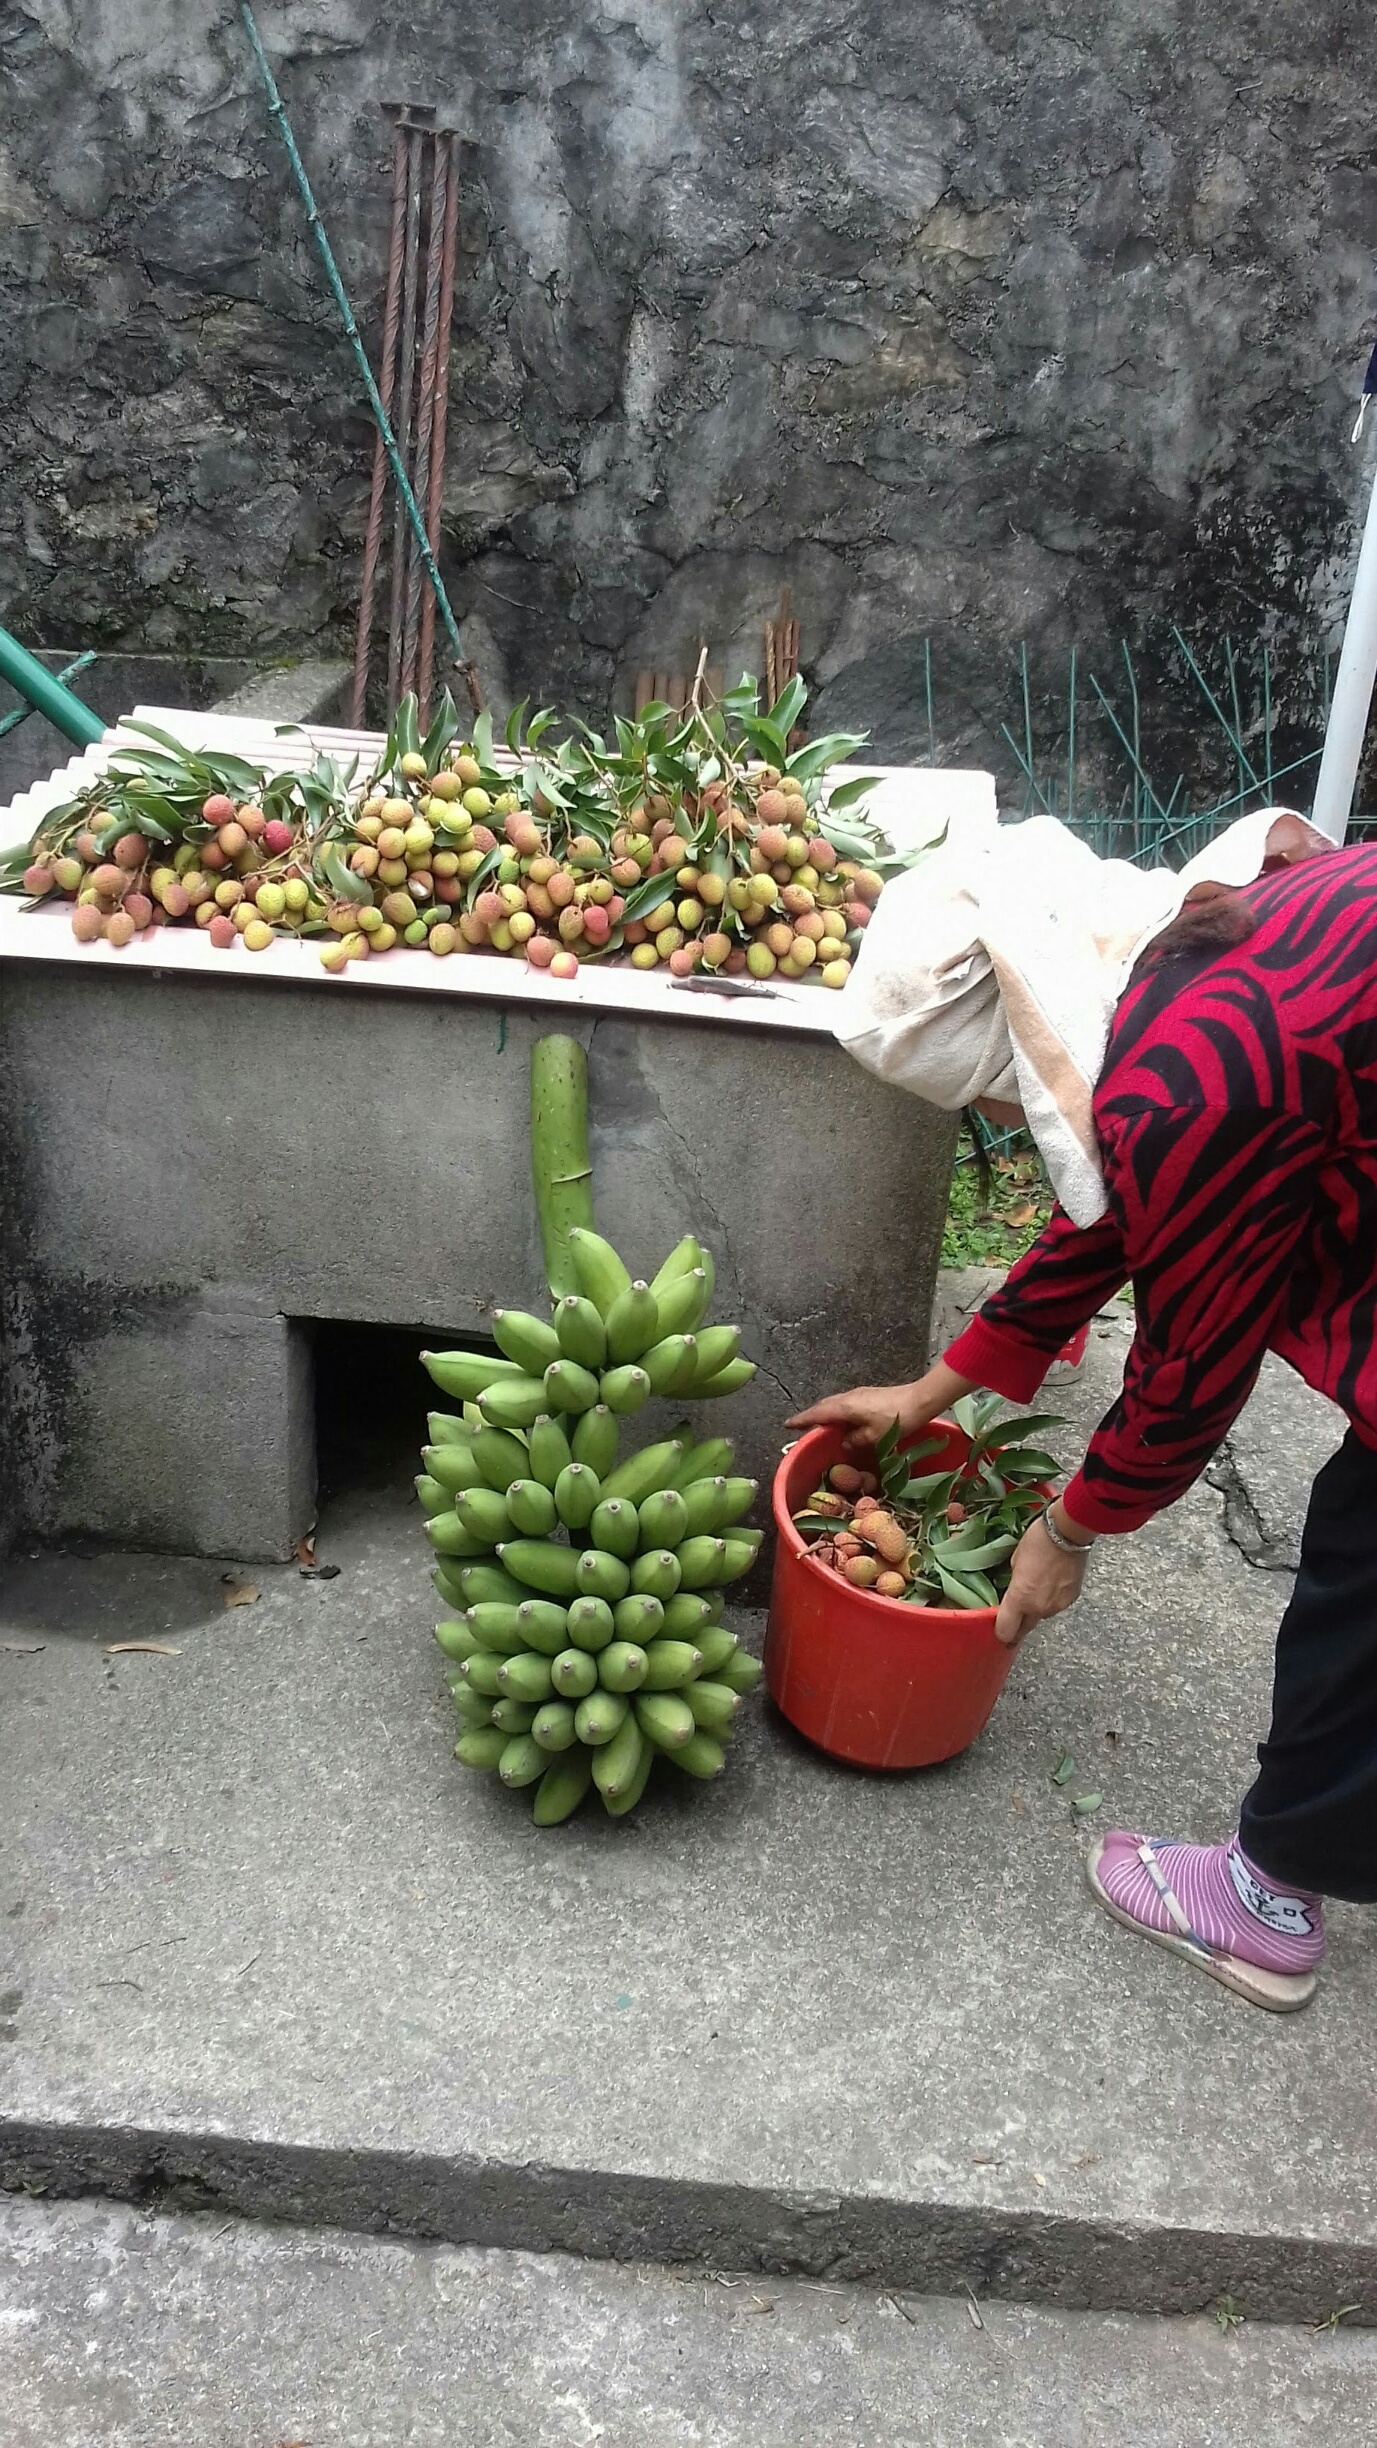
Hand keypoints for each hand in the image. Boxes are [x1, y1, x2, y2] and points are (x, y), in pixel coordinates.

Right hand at [786, 1361, 973, 1458]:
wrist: (920, 1400)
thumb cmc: (897, 1419)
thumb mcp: (875, 1436)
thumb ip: (856, 1440)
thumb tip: (845, 1442)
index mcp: (846, 1407)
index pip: (817, 1414)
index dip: (802, 1420)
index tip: (787, 1425)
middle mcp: (848, 1397)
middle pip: (823, 1406)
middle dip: (810, 1416)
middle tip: (800, 1428)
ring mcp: (858, 1394)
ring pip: (834, 1404)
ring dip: (824, 1414)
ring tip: (819, 1427)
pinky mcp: (867, 1395)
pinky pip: (844, 1404)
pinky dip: (837, 1413)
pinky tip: (842, 1422)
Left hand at [994, 1512, 1091, 1647]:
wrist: (1068, 1533)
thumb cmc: (1037, 1541)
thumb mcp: (1015, 1561)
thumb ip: (1013, 1584)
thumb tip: (1013, 1593)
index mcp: (1020, 1599)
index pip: (1006, 1631)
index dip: (1000, 1633)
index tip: (997, 1630)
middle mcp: (1039, 1608)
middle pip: (1024, 1630)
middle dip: (1016, 1627)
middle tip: (1012, 1621)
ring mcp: (1057, 1606)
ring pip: (1041, 1617)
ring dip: (1035, 1610)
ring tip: (1035, 1590)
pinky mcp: (1072, 1599)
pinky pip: (1055, 1606)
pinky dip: (1051, 1600)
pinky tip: (1050, 1584)